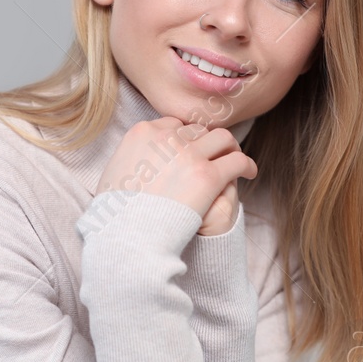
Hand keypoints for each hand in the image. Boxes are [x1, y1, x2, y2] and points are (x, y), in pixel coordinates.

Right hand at [94, 117, 257, 231]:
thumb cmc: (116, 215)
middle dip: (207, 143)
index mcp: (142, 133)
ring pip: (222, 139)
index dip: (184, 139)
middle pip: (198, 131)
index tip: (191, 150)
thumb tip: (138, 162)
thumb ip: (130, 159)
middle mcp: (166, 137)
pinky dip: (247, 165)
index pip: (173, 125)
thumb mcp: (113, 175)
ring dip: (230, 148)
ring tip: (236, 161)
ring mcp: (188, 155)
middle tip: (216, 157)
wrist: (127, 236)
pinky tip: (249, 173)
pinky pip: (237, 161)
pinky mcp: (208, 174)